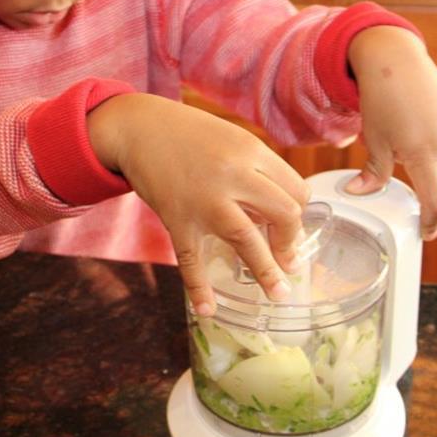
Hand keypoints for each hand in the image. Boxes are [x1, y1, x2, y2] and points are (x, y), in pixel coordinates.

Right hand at [87, 93, 309, 314]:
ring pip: (246, 239)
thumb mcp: (231, 138)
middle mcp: (233, 174)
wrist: (138, 127)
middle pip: (283, 213)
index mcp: (251, 150)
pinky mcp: (177, 218)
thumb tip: (278, 208)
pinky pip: (191, 259)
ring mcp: (204, 199)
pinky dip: (199, 287)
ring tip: (278, 293)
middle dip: (291, 241)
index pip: (295, 188)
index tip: (291, 226)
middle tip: (290, 261)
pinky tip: (208, 309)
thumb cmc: (188, 133)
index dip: (299, 211)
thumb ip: (256, 168)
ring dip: (266, 271)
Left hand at [345, 26, 436, 239]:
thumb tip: (358, 193)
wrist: (394, 57)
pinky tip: (414, 138)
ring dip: (429, 172)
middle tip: (416, 212)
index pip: (436, 203)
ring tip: (405, 160)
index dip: (431, 223)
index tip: (425, 232)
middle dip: (428, 199)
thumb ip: (373, 172)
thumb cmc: (380, 98)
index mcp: (425, 155)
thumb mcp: (374, 139)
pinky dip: (433, 151)